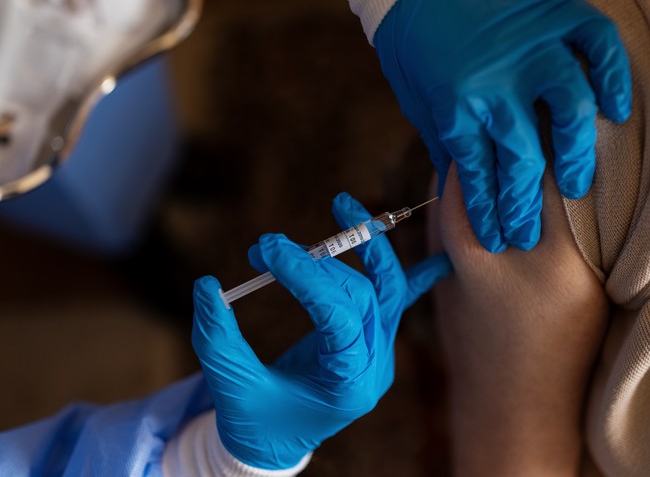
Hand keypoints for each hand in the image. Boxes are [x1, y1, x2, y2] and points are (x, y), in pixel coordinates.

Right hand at [191, 192, 451, 469]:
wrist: (275, 446)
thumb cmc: (253, 422)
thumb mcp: (230, 387)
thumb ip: (217, 339)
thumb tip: (205, 285)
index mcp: (347, 385)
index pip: (339, 317)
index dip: (307, 277)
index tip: (268, 250)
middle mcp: (374, 367)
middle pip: (361, 296)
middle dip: (315, 263)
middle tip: (266, 247)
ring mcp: (379, 353)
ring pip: (384, 289)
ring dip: (364, 248)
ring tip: (342, 205)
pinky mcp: (373, 341)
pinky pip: (399, 302)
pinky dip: (421, 277)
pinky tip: (442, 257)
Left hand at [374, 0, 631, 252]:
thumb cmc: (410, 32)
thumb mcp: (417, 95)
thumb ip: (446, 138)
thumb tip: (467, 184)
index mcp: (455, 104)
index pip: (481, 177)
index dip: (492, 214)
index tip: (501, 238)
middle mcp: (496, 82)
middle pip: (526, 162)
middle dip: (528, 208)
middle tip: (532, 233)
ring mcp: (531, 46)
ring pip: (570, 114)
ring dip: (576, 157)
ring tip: (576, 187)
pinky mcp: (556, 12)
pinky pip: (598, 47)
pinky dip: (613, 77)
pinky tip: (614, 109)